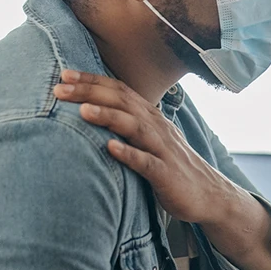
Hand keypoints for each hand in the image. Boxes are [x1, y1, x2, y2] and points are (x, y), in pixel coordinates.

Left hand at [53, 71, 232, 224]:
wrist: (211, 195)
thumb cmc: (173, 168)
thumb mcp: (150, 140)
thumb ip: (129, 125)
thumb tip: (96, 112)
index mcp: (151, 118)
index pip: (120, 91)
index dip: (92, 81)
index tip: (64, 74)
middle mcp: (157, 128)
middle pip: (123, 102)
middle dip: (91, 92)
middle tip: (60, 87)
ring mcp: (163, 150)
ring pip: (135, 127)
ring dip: (109, 117)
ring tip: (83, 110)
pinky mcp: (167, 175)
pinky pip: (147, 163)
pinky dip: (129, 154)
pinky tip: (111, 148)